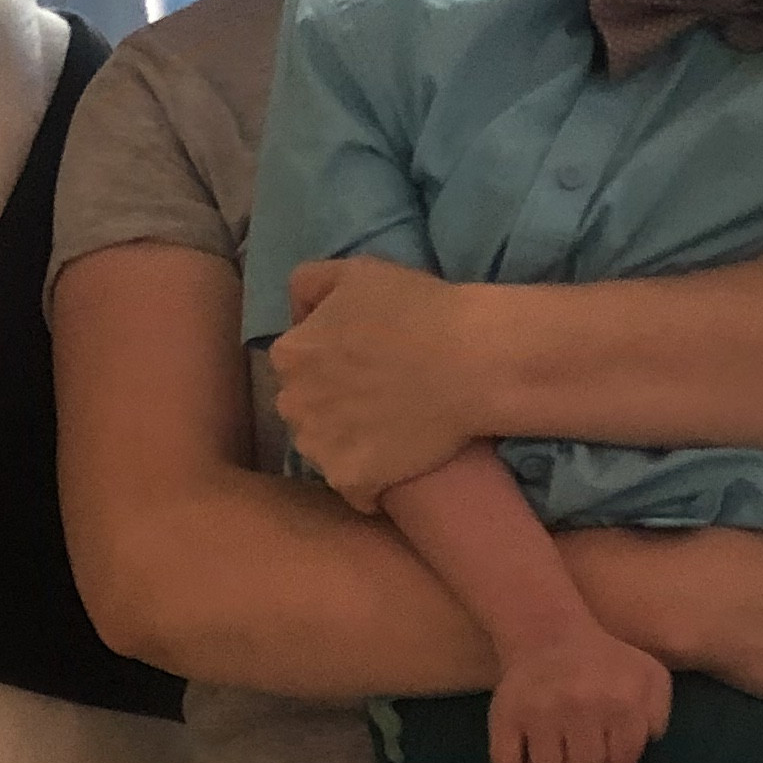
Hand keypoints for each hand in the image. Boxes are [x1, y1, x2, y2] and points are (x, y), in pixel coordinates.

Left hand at [270, 258, 502, 507]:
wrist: (472, 361)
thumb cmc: (417, 309)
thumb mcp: (355, 271)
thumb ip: (308, 283)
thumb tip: (296, 314)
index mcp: (290, 354)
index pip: (294, 364)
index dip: (327, 362)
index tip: (360, 360)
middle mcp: (293, 404)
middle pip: (304, 408)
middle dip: (329, 404)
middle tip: (377, 394)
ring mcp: (320, 448)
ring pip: (322, 449)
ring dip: (345, 444)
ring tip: (388, 429)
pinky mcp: (352, 481)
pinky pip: (353, 491)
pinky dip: (370, 484)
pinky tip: (395, 464)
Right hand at [487, 627, 670, 762]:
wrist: (547, 632)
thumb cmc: (603, 660)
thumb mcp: (647, 675)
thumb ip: (658, 712)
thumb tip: (648, 742)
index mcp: (620, 700)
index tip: (607, 752)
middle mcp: (580, 707)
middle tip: (582, 756)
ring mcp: (539, 714)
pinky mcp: (505, 717)